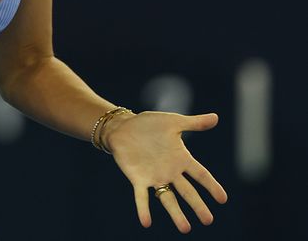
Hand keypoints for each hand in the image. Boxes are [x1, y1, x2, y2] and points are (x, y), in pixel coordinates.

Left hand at [104, 111, 227, 232]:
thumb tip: (216, 117)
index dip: (211, 186)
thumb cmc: (149, 124)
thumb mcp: (173, 122)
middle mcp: (170, 171)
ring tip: (185, 229)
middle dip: (197, 206)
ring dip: (176, 213)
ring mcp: (154, 177)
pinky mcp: (137, 179)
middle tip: (208, 221)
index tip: (223, 199)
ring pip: (167, 198)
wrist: (123, 126)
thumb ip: (194, 123)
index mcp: (181, 158)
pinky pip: (141, 196)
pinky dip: (143, 209)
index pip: (200, 174)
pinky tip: (146, 222)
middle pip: (187, 192)